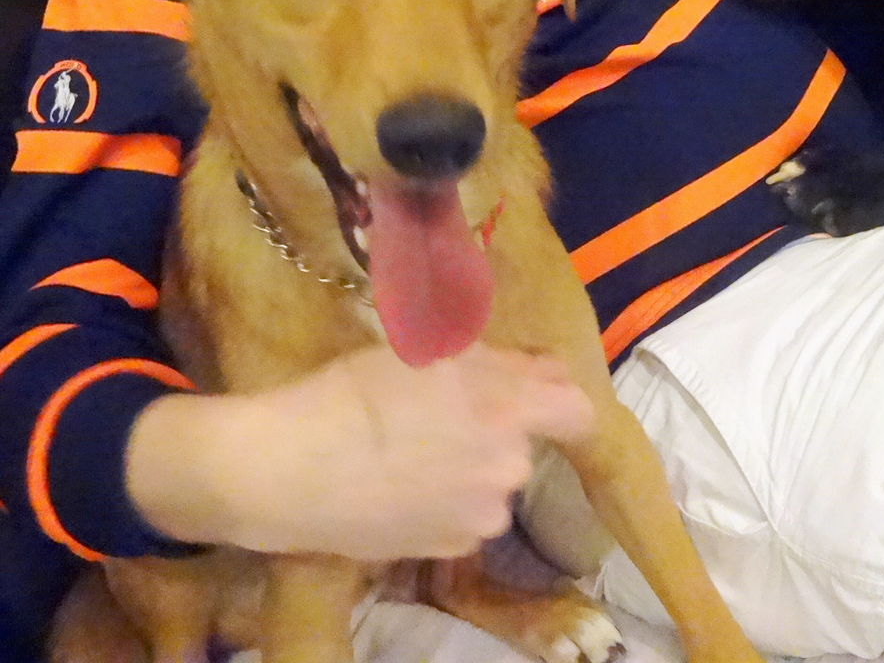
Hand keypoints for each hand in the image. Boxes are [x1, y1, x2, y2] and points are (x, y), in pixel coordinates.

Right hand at [126, 344, 594, 559]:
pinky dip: (446, 504)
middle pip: (524, 445)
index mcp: (509, 411)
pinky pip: (466, 518)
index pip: (577, 411)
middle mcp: (509, 468)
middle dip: (496, 430)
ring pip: (494, 484)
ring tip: (412, 455)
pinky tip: (400, 489)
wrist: (287, 471)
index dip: (555, 399)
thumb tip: (550, 368)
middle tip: (440, 417)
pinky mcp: (451, 550)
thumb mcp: (426, 354)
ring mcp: (482, 516)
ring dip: (471, 469)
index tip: (529, 395)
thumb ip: (501, 362)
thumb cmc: (351, 394)